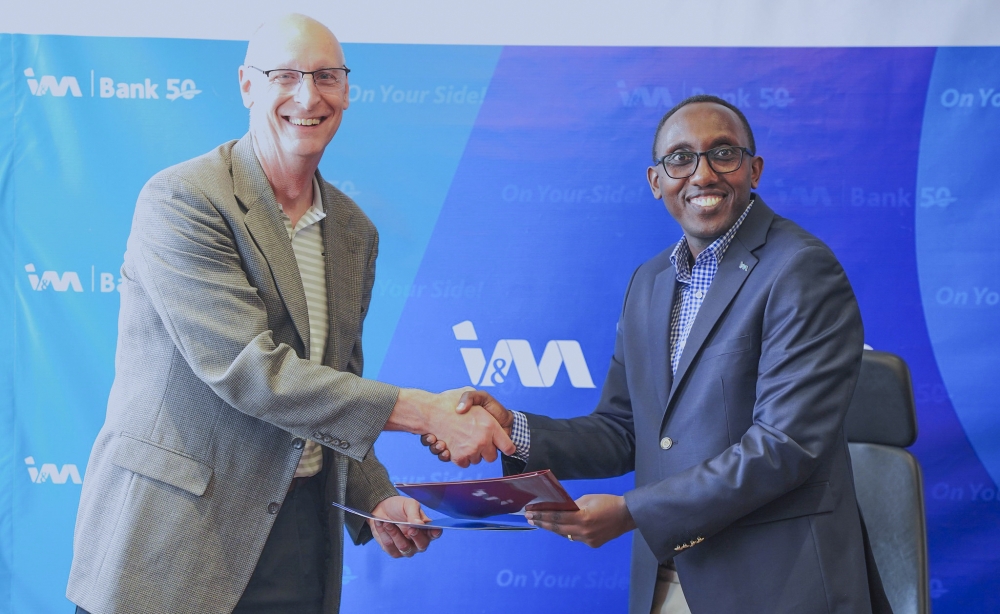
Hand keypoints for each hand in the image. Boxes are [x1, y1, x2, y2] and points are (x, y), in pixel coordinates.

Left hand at [368, 496, 441, 557]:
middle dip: (416, 536)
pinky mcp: (394, 552)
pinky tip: (382, 524)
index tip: (434, 530)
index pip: (435, 533)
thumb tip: (419, 524)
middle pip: (422, 545)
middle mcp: (419, 541)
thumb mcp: (408, 505)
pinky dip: (384, 534)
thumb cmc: (398, 507)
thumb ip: (414, 514)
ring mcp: (407, 548)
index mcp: (426, 529)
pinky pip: (390, 547)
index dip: (435, 533)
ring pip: (404, 547)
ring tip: (387, 522)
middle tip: (411, 528)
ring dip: (395, 533)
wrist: (381, 508)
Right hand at [387, 387, 514, 467]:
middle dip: (486, 450)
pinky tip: (454, 446)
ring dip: (472, 453)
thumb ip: (481, 402)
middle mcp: (483, 440)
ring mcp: (471, 450)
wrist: (429, 410)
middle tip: (477, 439)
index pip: (508, 447)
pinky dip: (460, 457)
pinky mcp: (458, 457)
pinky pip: (464, 463)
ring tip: (463, 439)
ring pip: (476, 460)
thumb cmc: (448, 400)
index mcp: (490, 425)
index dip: (505, 446)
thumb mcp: (470, 392)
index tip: (501, 445)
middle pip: (492, 457)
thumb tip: (488, 419)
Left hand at [525, 494, 635, 547]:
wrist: (626, 515)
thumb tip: (558, 508)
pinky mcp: (592, 544)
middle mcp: (584, 531)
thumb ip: (572, 505)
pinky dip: (566, 531)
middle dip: (541, 522)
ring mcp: (588, 540)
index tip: (530, 512)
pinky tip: (558, 527)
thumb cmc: (608, 502)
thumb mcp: (587, 499)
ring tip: (539, 522)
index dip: (541, 514)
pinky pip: (575, 538)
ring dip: (551, 528)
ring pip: (564, 534)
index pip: (556, 516)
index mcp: (582, 517)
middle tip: (529, 518)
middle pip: (557, 528)